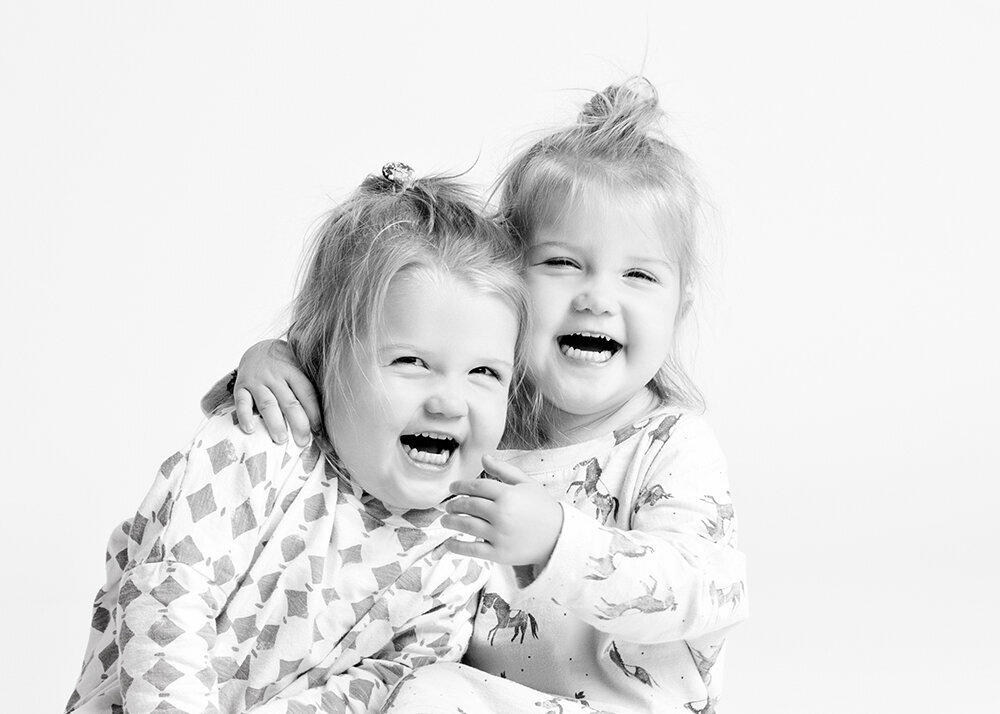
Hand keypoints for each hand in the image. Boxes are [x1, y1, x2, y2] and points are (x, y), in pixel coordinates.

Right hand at [234, 339, 320, 445]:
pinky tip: (250, 430)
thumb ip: (307, 390)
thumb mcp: (299, 369)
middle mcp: (276, 376)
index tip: (318, 431)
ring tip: (281, 440)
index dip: (314, 414)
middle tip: (302, 441)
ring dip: (275, 423)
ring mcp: (257, 381)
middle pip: (289, 402)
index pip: (306, 394)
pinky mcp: (241, 386)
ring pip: (268, 404)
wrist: (258, 348)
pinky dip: (245, 416)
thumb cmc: (284, 366)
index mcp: (294, 371)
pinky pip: (242, 402)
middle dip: (298, 423)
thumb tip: (323, 421)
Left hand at [443, 454, 562, 567]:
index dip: (460, 486)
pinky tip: (449, 543)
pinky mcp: (499, 553)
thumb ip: (504, 470)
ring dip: (451, 522)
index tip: (452, 488)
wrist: (558, 537)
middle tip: (448, 505)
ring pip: (466, 525)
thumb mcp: (526, 484)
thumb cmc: (542, 508)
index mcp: (508, 494)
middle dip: (454, 504)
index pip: (476, 487)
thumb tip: (484, 457)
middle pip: (469, 505)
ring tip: (446, 520)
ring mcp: (499, 534)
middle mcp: (501, 514)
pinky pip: (472, 550)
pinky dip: (457, 547)